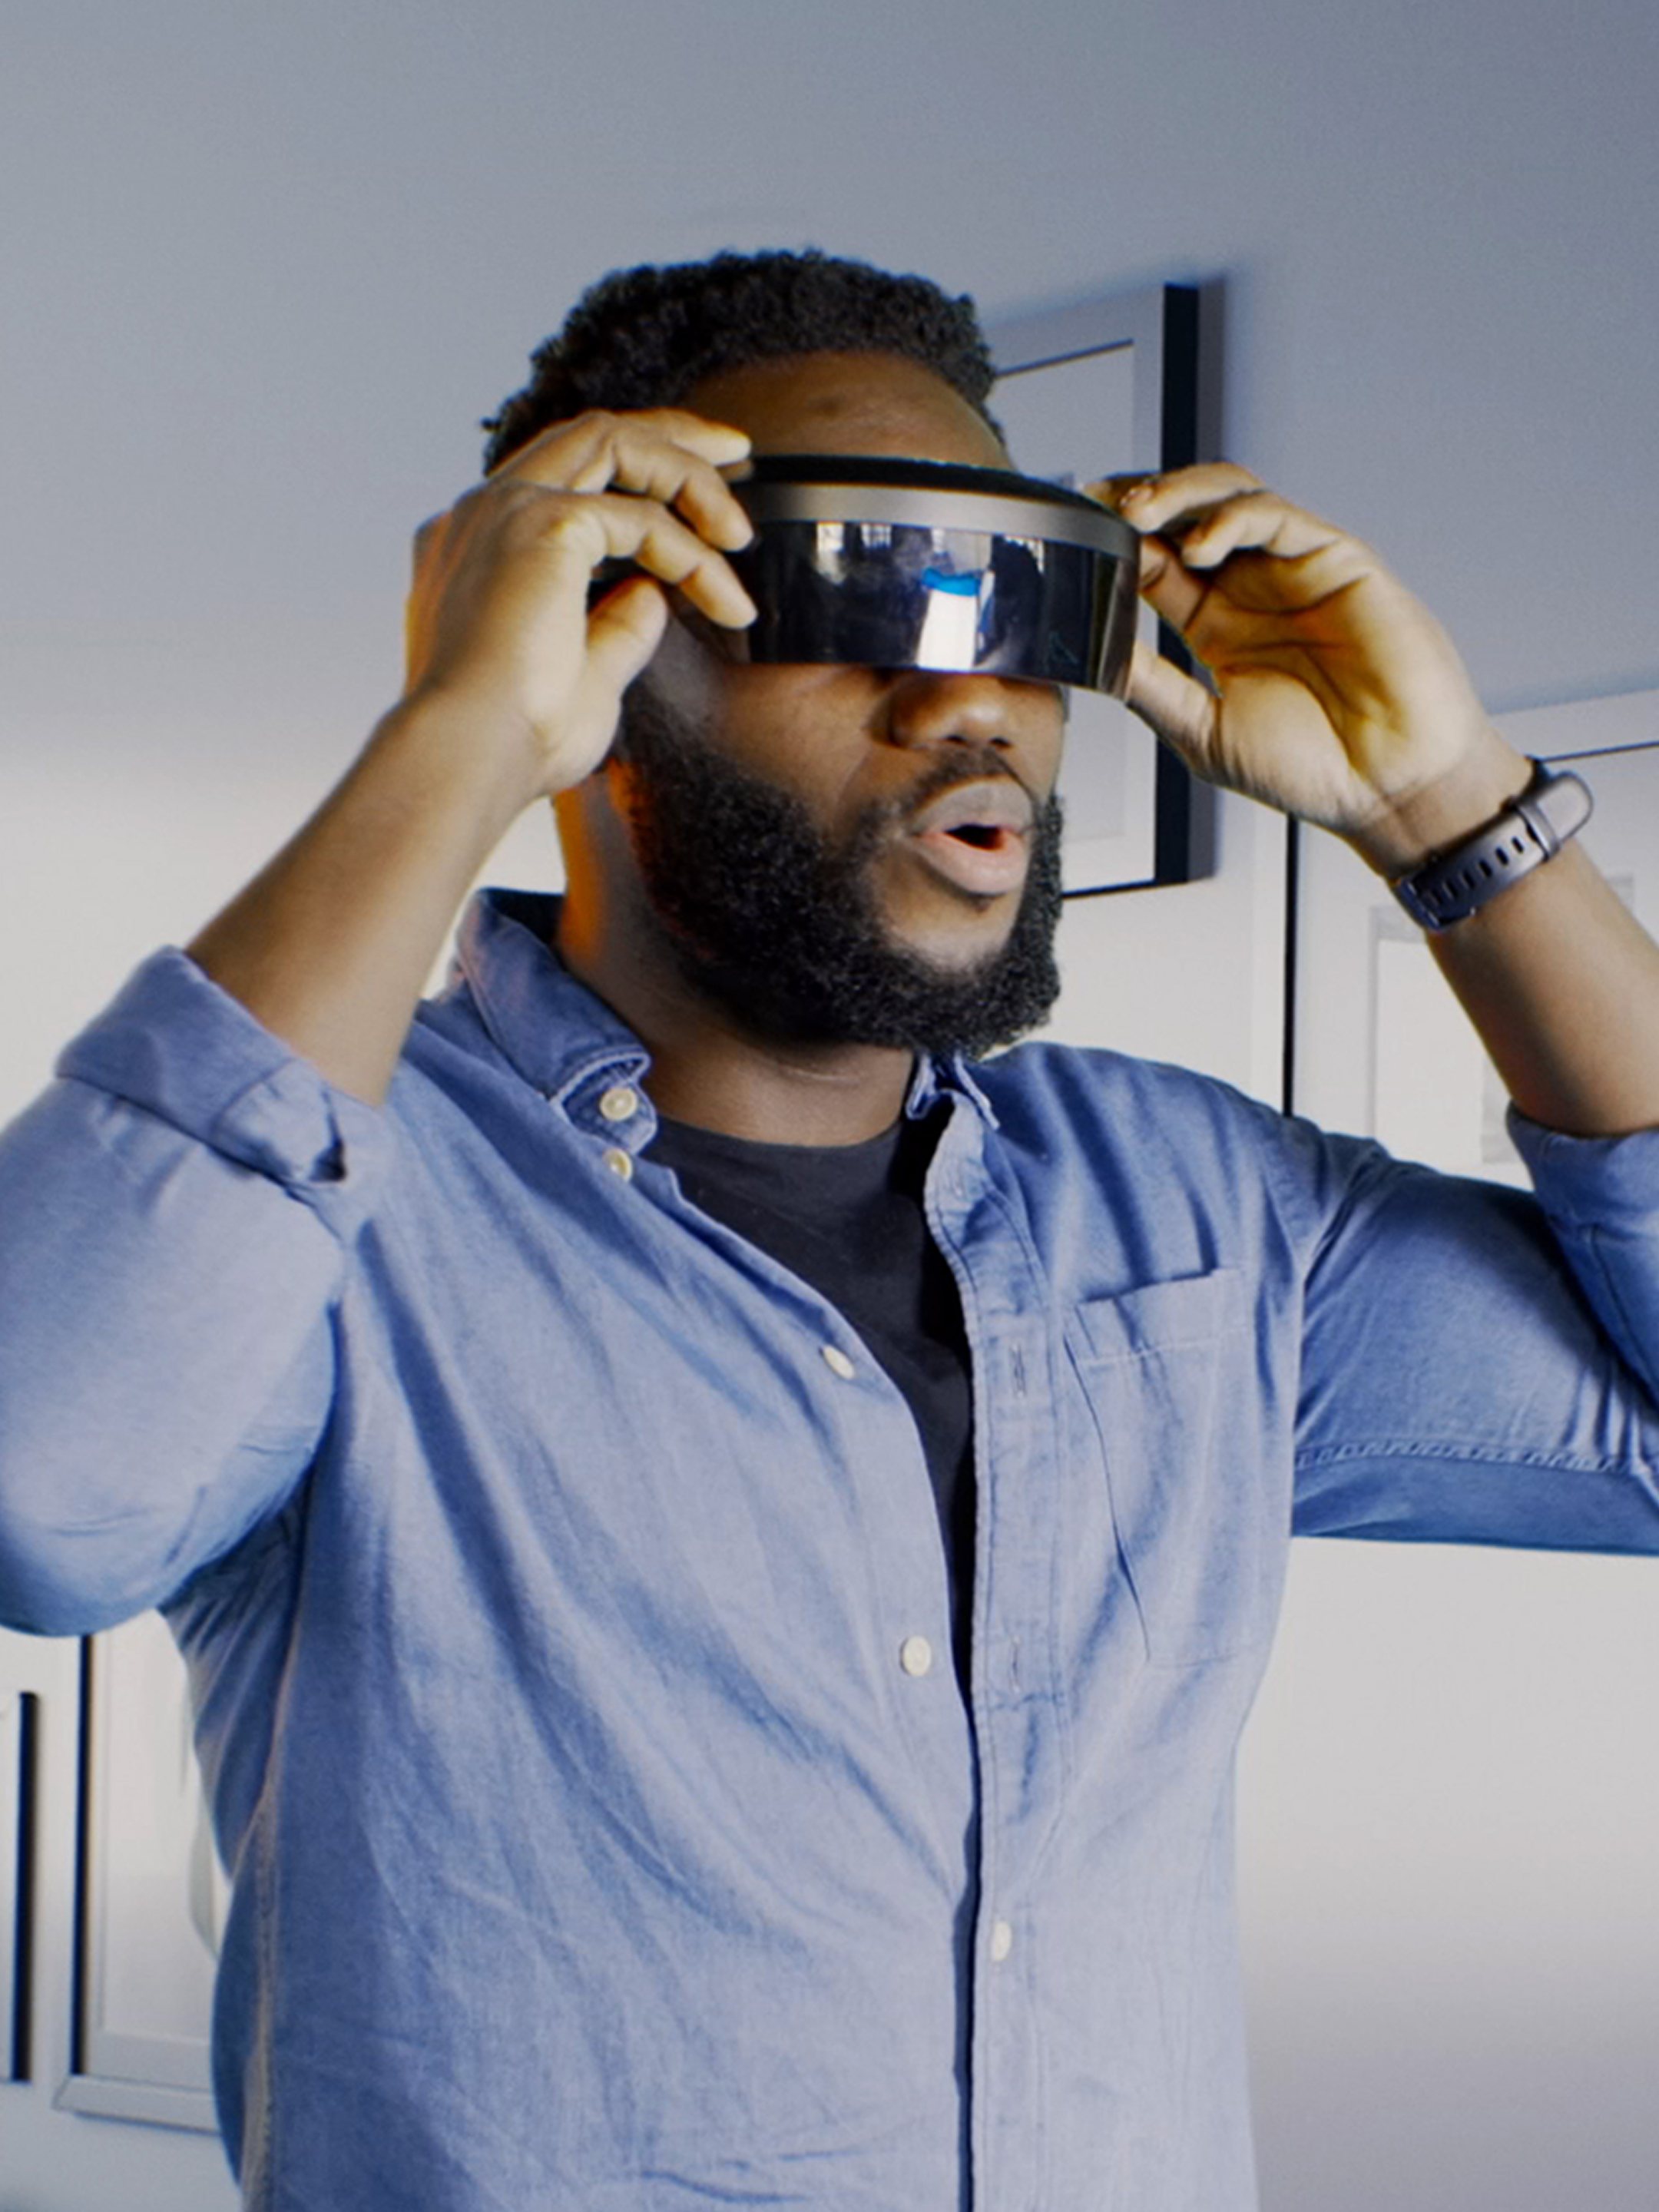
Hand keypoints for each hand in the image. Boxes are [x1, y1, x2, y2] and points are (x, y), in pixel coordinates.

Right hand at [402, 408, 757, 798]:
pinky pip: (644, 518)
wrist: (470, 759)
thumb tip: (655, 594)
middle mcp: (484, 513)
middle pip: (589, 434)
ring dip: (690, 476)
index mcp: (478, 547)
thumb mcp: (584, 675)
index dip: (633, 471)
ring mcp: (508, 509)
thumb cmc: (515, 741)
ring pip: (614, 441)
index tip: (693, 496)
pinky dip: (695, 556)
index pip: (562, 476)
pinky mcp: (545, 523)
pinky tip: (727, 603)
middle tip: (737, 450)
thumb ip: (617, 628)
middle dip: (671, 434)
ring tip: (740, 534)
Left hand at [1091, 465, 1526, 870]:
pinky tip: (1197, 544)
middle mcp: (1253, 590)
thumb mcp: (1202, 731)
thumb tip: (1088, 647)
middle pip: (1187, 515)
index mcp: (1217, 626)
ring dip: (1178, 494)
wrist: (1388, 787)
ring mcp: (1294, 571)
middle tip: (1099, 505)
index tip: (1074, 532)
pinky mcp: (1336, 560)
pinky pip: (1277, 517)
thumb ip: (1149, 684)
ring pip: (1229, 498)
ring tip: (1137, 512)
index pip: (1156, 562)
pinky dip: (1231, 519)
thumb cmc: (1309, 769)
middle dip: (1139, 501)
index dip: (1116, 541)